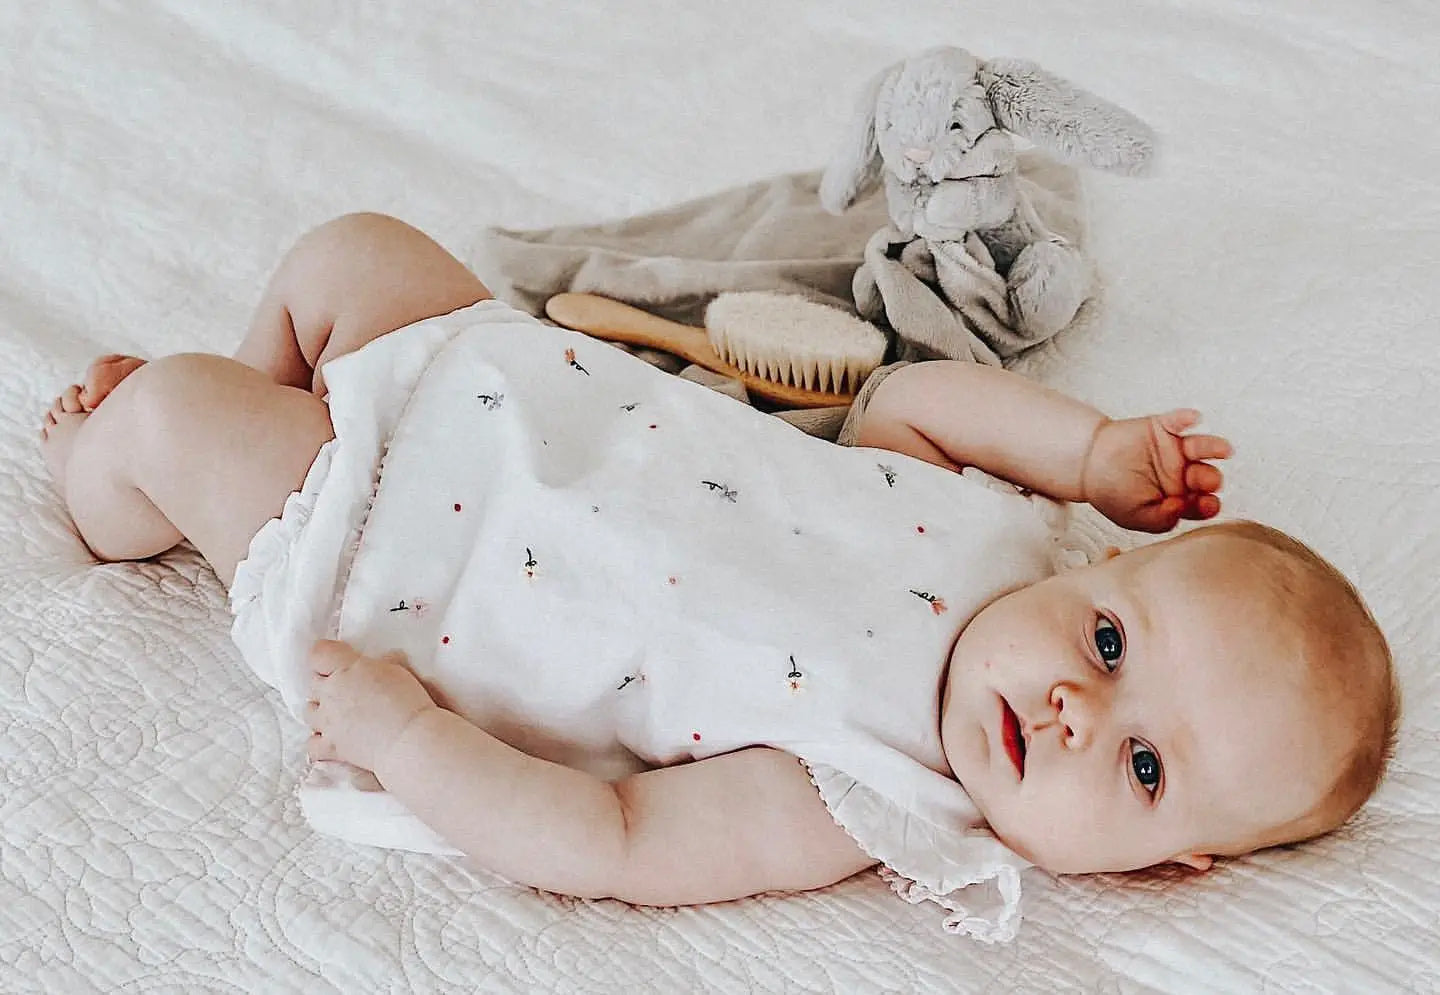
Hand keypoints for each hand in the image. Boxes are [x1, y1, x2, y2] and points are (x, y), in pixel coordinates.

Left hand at [305, 639, 436, 773]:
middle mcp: (330, 693)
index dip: (326, 654)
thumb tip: (384, 659)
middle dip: (327, 683)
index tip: (337, 658)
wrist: (408, 739)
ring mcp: (327, 722)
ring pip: (308, 711)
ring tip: (338, 713)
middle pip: (314, 682)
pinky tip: (332, 739)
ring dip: (320, 710)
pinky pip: (312, 744)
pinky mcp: (331, 747)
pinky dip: (319, 741)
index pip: (319, 653)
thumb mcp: (399, 670)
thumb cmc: (409, 703)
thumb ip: (383, 663)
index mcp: (346, 669)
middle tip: (347, 688)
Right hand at [1080, 409, 1231, 532]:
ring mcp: (1174, 451)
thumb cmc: (1111, 493)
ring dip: (1214, 448)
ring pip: (1202, 448)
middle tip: (1201, 481)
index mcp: (1179, 499)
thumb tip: (1180, 509)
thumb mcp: (1134, 517)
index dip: (1208, 505)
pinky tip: (1192, 419)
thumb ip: (1160, 519)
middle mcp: (1182, 475)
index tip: (1204, 504)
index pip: (1202, 504)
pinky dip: (1186, 418)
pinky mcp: (1163, 428)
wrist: (1087, 466)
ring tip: (1223, 450)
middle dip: (1210, 479)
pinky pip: (1178, 421)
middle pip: (1207, 477)